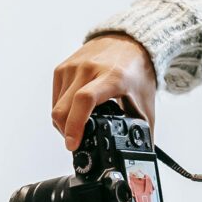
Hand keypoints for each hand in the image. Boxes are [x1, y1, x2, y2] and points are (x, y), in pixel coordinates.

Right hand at [51, 34, 158, 148]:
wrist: (128, 42)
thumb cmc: (137, 71)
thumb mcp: (145, 102)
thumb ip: (145, 132)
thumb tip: (144, 159)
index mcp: (112, 77)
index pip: (85, 100)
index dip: (76, 125)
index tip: (73, 143)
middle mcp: (89, 69)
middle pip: (64, 108)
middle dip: (66, 133)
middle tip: (76, 144)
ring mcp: (73, 67)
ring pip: (57, 107)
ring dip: (63, 124)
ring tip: (77, 130)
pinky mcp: (63, 68)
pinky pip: (55, 98)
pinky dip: (61, 112)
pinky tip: (74, 114)